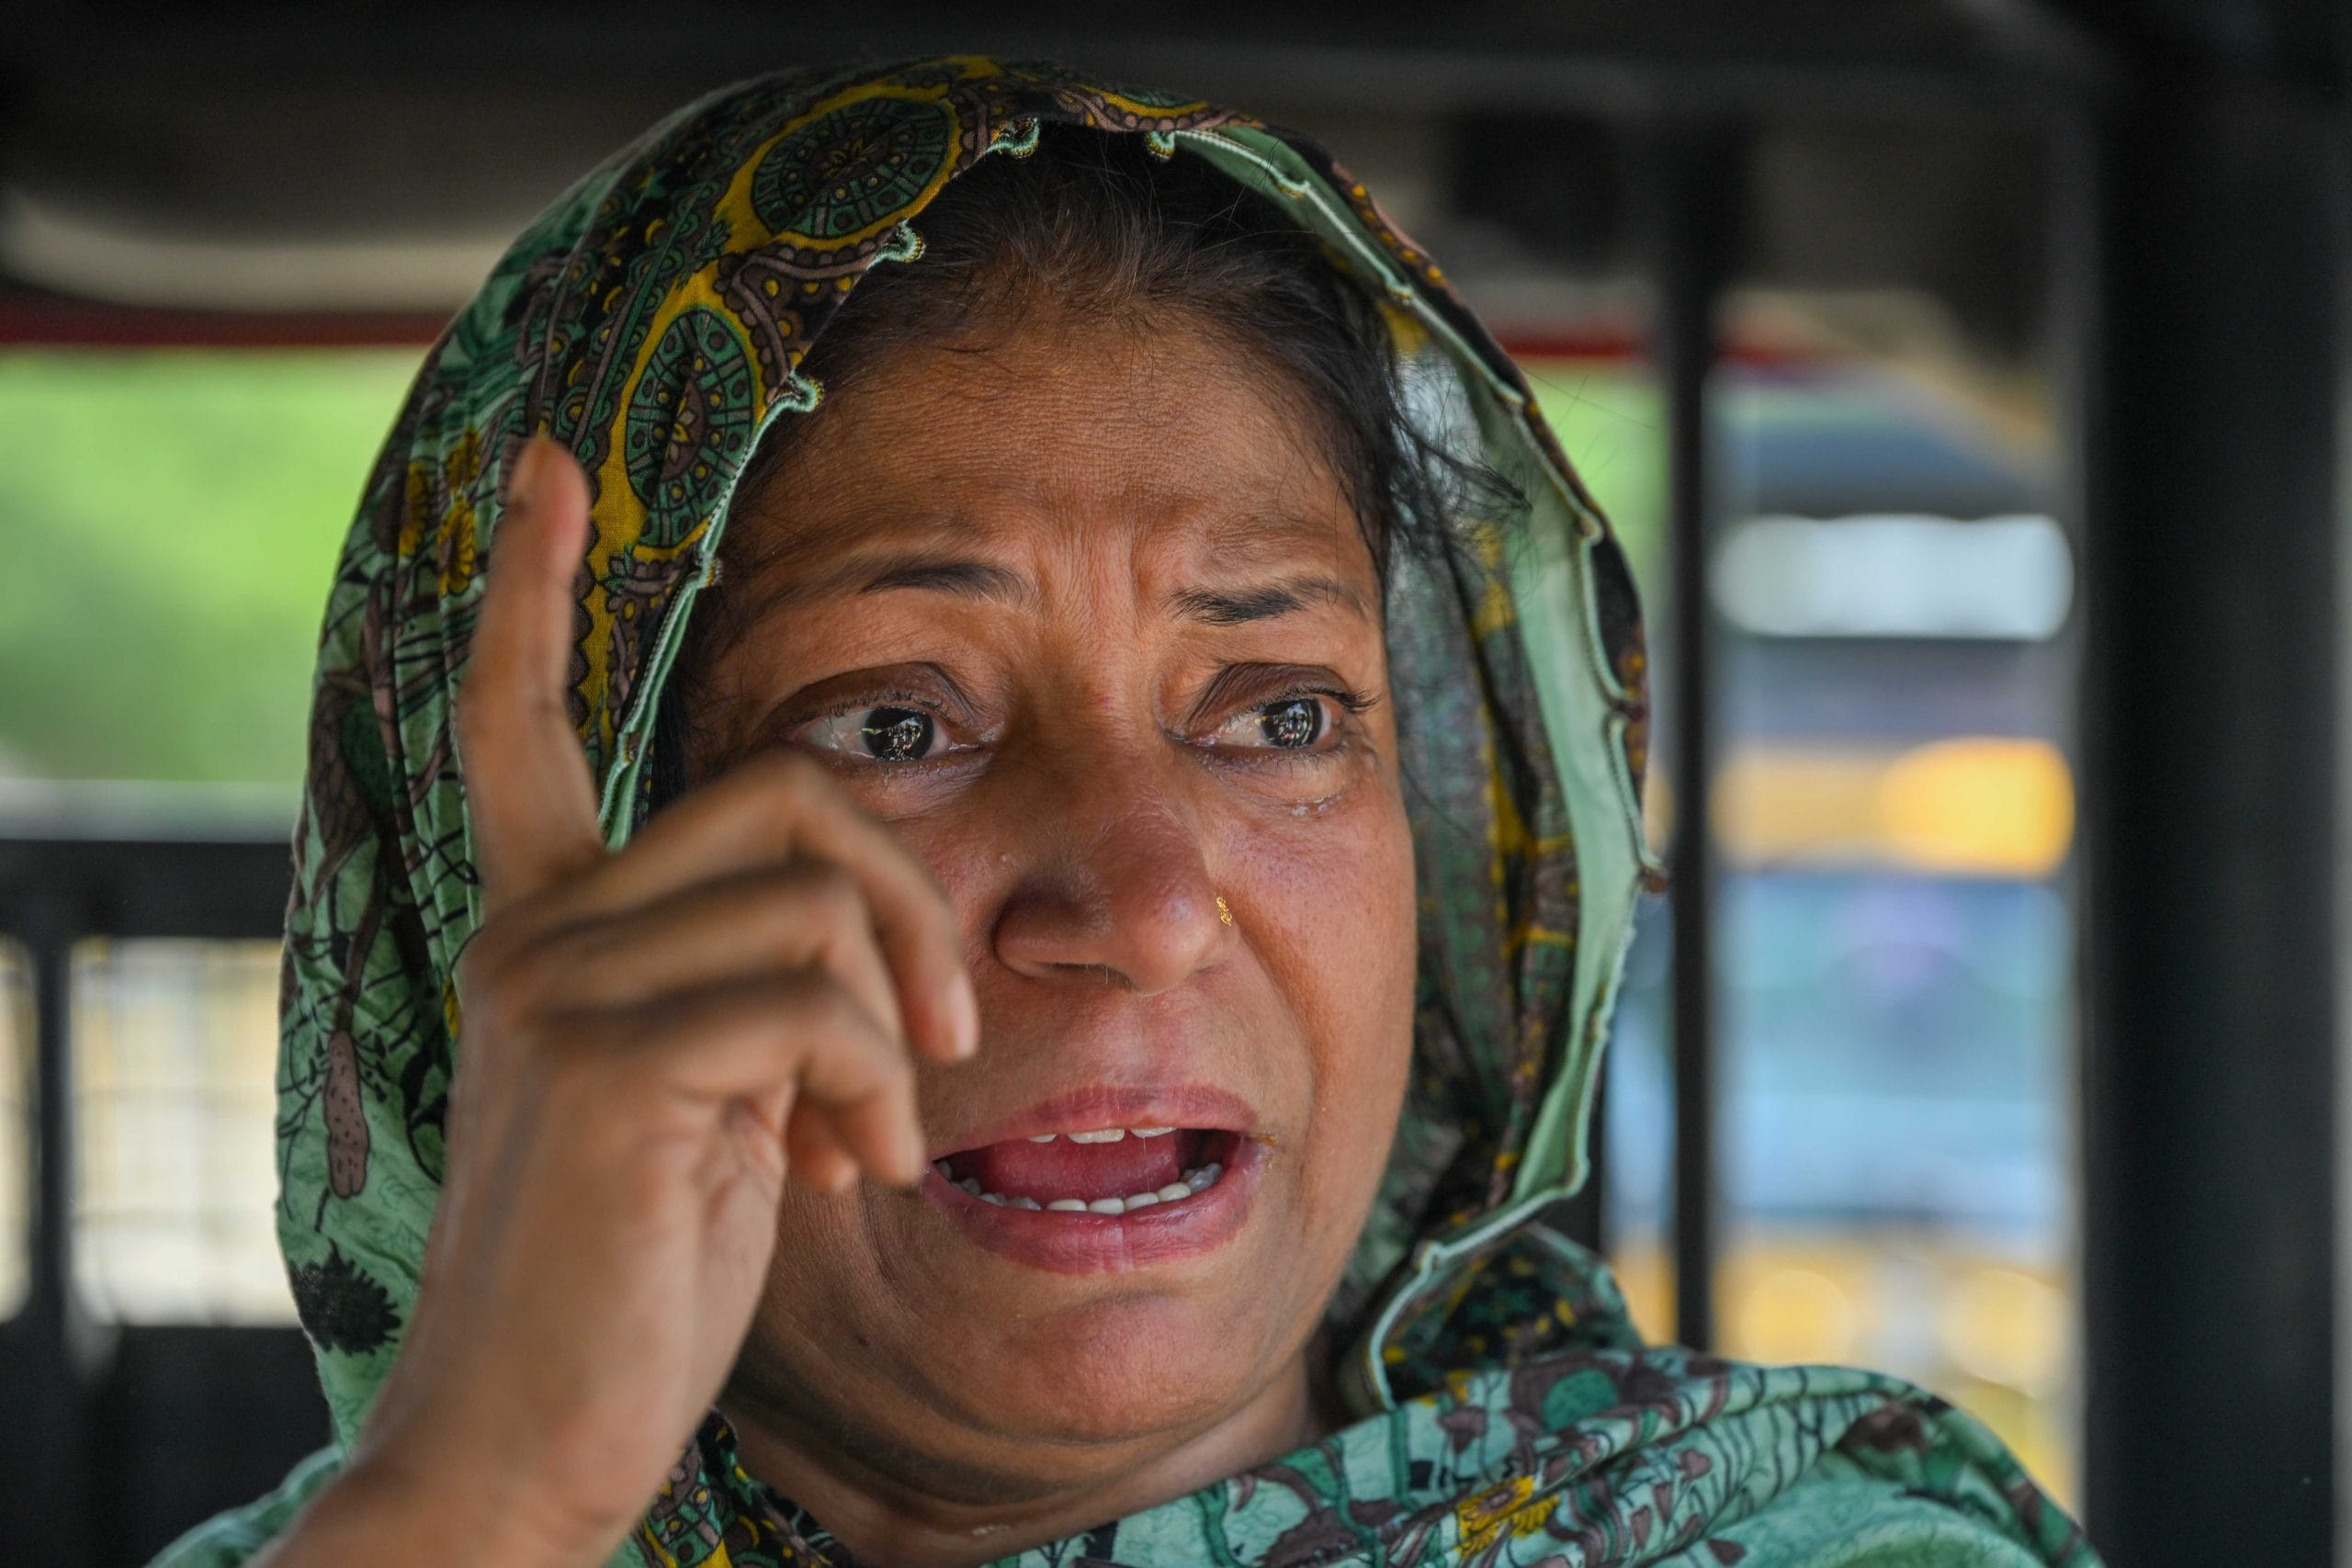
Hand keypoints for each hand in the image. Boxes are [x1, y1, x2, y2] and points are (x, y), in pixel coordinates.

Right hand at [289, 436, 976, 1566]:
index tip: (542, 465)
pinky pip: (818, 1005)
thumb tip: (869, 952)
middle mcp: (535, 931)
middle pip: (784, 790)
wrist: (534, 1431)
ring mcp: (558, 989)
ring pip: (820, 903)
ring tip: (870, 1137)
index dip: (527, 588)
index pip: (519, 722)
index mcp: (549, 925)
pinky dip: (869, 1091)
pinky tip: (839, 1173)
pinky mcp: (608, 1063)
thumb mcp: (708, 1097)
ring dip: (894, 1026)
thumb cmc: (635, 1269)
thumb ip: (754, 994)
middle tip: (940, 1023)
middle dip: (904, 889)